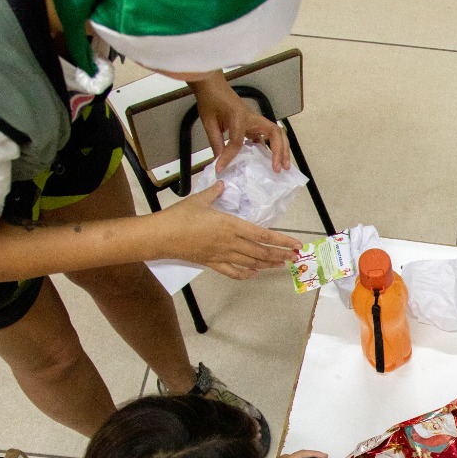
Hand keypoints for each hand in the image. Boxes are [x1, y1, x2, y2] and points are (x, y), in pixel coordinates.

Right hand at [157, 182, 300, 278]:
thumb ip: (215, 192)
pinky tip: (253, 274)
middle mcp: (230, 242)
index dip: (282, 241)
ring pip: (250, 262)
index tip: (295, 244)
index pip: (263, 235)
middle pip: (261, 252)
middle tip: (293, 257)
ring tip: (280, 265)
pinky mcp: (212, 263)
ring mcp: (222, 254)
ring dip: (267, 264)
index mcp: (231, 225)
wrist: (161, 236)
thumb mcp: (200, 199)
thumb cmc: (179, 216)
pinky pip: (232, 271)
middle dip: (279, 255)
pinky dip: (245, 273)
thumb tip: (223, 184)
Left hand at [189, 72, 292, 171]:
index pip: (238, 141)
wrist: (212, 85)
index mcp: (239, 116)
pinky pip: (268, 136)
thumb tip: (219, 162)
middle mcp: (253, 118)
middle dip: (280, 152)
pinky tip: (270, 159)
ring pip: (277, 134)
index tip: (222, 167)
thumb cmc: (211, 99)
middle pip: (275, 134)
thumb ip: (216, 142)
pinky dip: (274, 147)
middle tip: (278, 169)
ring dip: (283, 150)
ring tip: (283, 166)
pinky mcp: (254, 123)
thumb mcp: (209, 121)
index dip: (230, 156)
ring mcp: (256, 120)